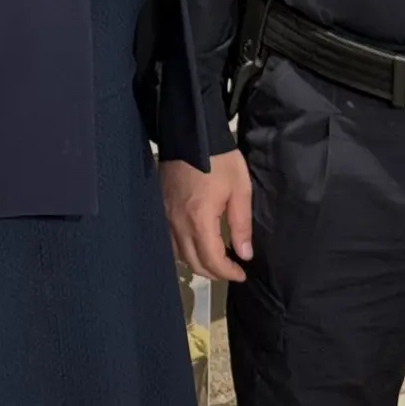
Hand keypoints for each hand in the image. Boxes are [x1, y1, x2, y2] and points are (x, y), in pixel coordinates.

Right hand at [161, 151, 253, 281]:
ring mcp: (165, 216)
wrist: (190, 132)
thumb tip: (244, 255)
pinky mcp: (160, 207)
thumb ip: (241, 225)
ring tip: (215, 259)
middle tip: (231, 269)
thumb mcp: (239, 189)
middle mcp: (177, 223)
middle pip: (194, 262)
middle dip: (214, 272)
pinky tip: (195, 244)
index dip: (228, 273)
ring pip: (179, 255)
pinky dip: (183, 250)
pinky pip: (169, 241)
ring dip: (198, 263)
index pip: (212, 260)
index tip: (242, 273)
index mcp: (199, 219)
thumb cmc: (219, 160)